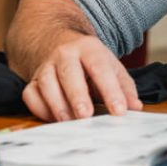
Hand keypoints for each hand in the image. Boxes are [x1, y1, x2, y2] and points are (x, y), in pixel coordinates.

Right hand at [20, 33, 143, 121]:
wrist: (58, 42)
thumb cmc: (89, 60)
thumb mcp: (111, 66)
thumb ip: (124, 87)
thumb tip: (135, 107)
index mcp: (88, 48)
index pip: (100, 68)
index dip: (110, 90)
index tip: (119, 110)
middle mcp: (64, 54)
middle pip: (69, 74)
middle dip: (77, 96)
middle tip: (86, 116)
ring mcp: (45, 67)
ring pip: (47, 85)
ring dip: (58, 106)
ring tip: (71, 123)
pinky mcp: (32, 81)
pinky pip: (31, 95)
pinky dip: (41, 109)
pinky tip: (55, 119)